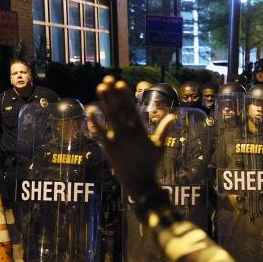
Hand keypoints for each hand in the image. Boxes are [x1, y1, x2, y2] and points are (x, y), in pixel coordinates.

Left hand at [87, 76, 175, 197]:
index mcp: (140, 131)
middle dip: (113, 94)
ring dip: (104, 102)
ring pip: (109, 117)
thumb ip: (164, 130)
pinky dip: (94, 122)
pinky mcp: (108, 147)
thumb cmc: (150, 163)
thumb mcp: (160, 146)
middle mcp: (127, 133)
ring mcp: (116, 139)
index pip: (131, 109)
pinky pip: (99, 132)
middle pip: (118, 109)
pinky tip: (90, 110)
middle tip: (107, 80)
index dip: (125, 96)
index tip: (120, 83)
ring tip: (100, 88)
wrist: (138, 181)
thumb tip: (172, 116)